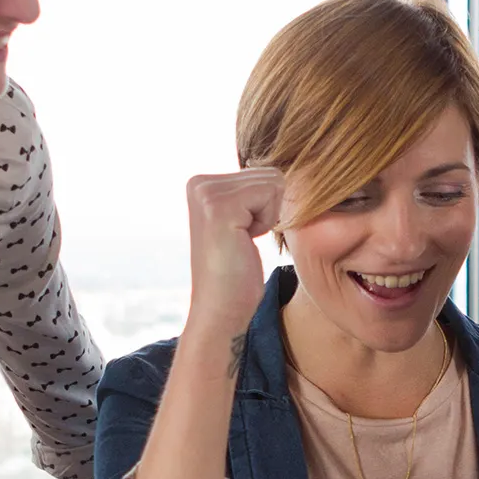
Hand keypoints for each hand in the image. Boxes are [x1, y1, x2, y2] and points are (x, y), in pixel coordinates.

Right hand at [184, 167, 285, 338]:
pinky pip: (271, 193)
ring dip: (267, 217)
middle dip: (268, 210)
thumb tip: (280, 170)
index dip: (264, 206)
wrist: (220, 308)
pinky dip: (266, 222)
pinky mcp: (219, 207)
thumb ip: (249, 191)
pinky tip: (243, 242)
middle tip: (242, 239)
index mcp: (200, 182)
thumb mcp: (241, 219)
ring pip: (274, 182)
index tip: (240, 232)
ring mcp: (206, 194)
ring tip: (241, 241)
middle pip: (271, 173)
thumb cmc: (235, 270)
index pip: (263, 172)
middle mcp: (198, 183)